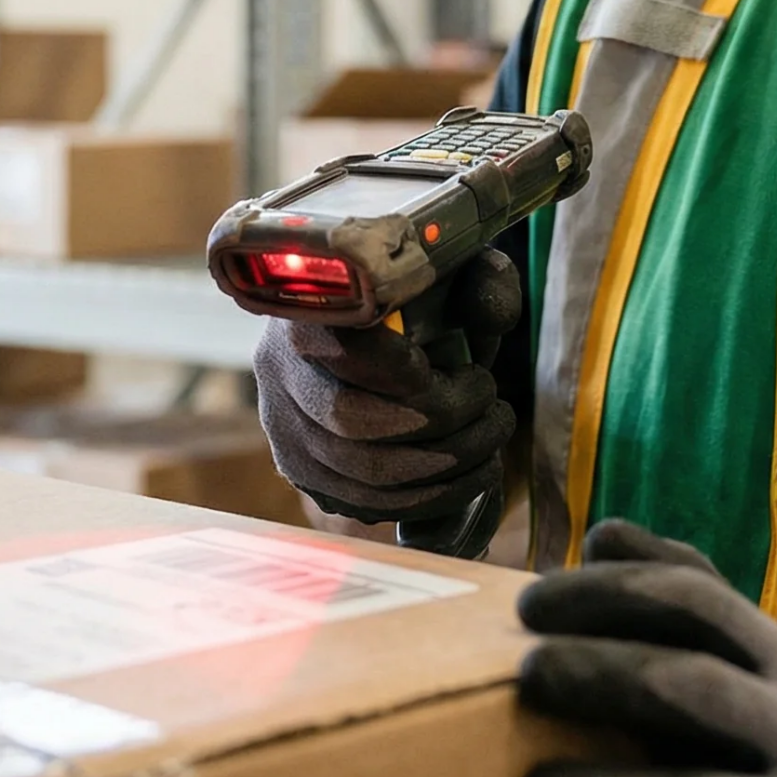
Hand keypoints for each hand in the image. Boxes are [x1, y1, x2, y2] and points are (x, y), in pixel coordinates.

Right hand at [251, 247, 521, 525]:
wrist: (382, 327)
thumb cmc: (422, 298)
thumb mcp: (457, 273)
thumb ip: (483, 282)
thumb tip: (493, 316)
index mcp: (310, 305)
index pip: (342, 347)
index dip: (409, 371)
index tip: (472, 372)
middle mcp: (279, 369)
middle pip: (350, 420)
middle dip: (443, 427)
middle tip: (496, 412)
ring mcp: (284, 427)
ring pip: (359, 473)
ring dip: (445, 472)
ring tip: (491, 446)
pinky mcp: (301, 470)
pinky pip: (362, 503)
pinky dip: (426, 499)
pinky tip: (466, 476)